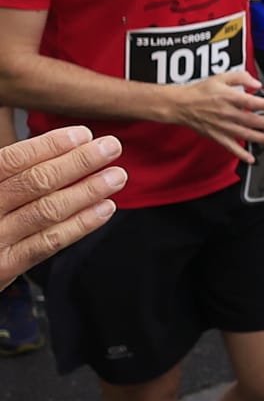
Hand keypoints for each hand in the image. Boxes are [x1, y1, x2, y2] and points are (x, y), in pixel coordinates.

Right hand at [0, 127, 126, 288]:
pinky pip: (49, 241)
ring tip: (116, 176)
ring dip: (88, 191)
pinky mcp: (7, 266)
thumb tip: (61, 145)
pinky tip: (104, 208)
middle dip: (79, 162)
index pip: (12, 160)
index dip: (50, 146)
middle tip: (111, 147)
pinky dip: (81, 223)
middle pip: (36, 182)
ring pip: (48, 210)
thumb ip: (14, 171)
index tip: (83, 135)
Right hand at [168, 69, 263, 162]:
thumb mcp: (221, 77)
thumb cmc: (202, 91)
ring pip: (245, 135)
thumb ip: (241, 77)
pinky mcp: (216, 136)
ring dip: (263, 139)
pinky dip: (240, 154)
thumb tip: (257, 84)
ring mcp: (222, 126)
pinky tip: (251, 159)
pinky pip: (230, 147)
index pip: (251, 102)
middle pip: (252, 121)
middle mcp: (226, 113)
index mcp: (228, 98)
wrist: (181, 105)